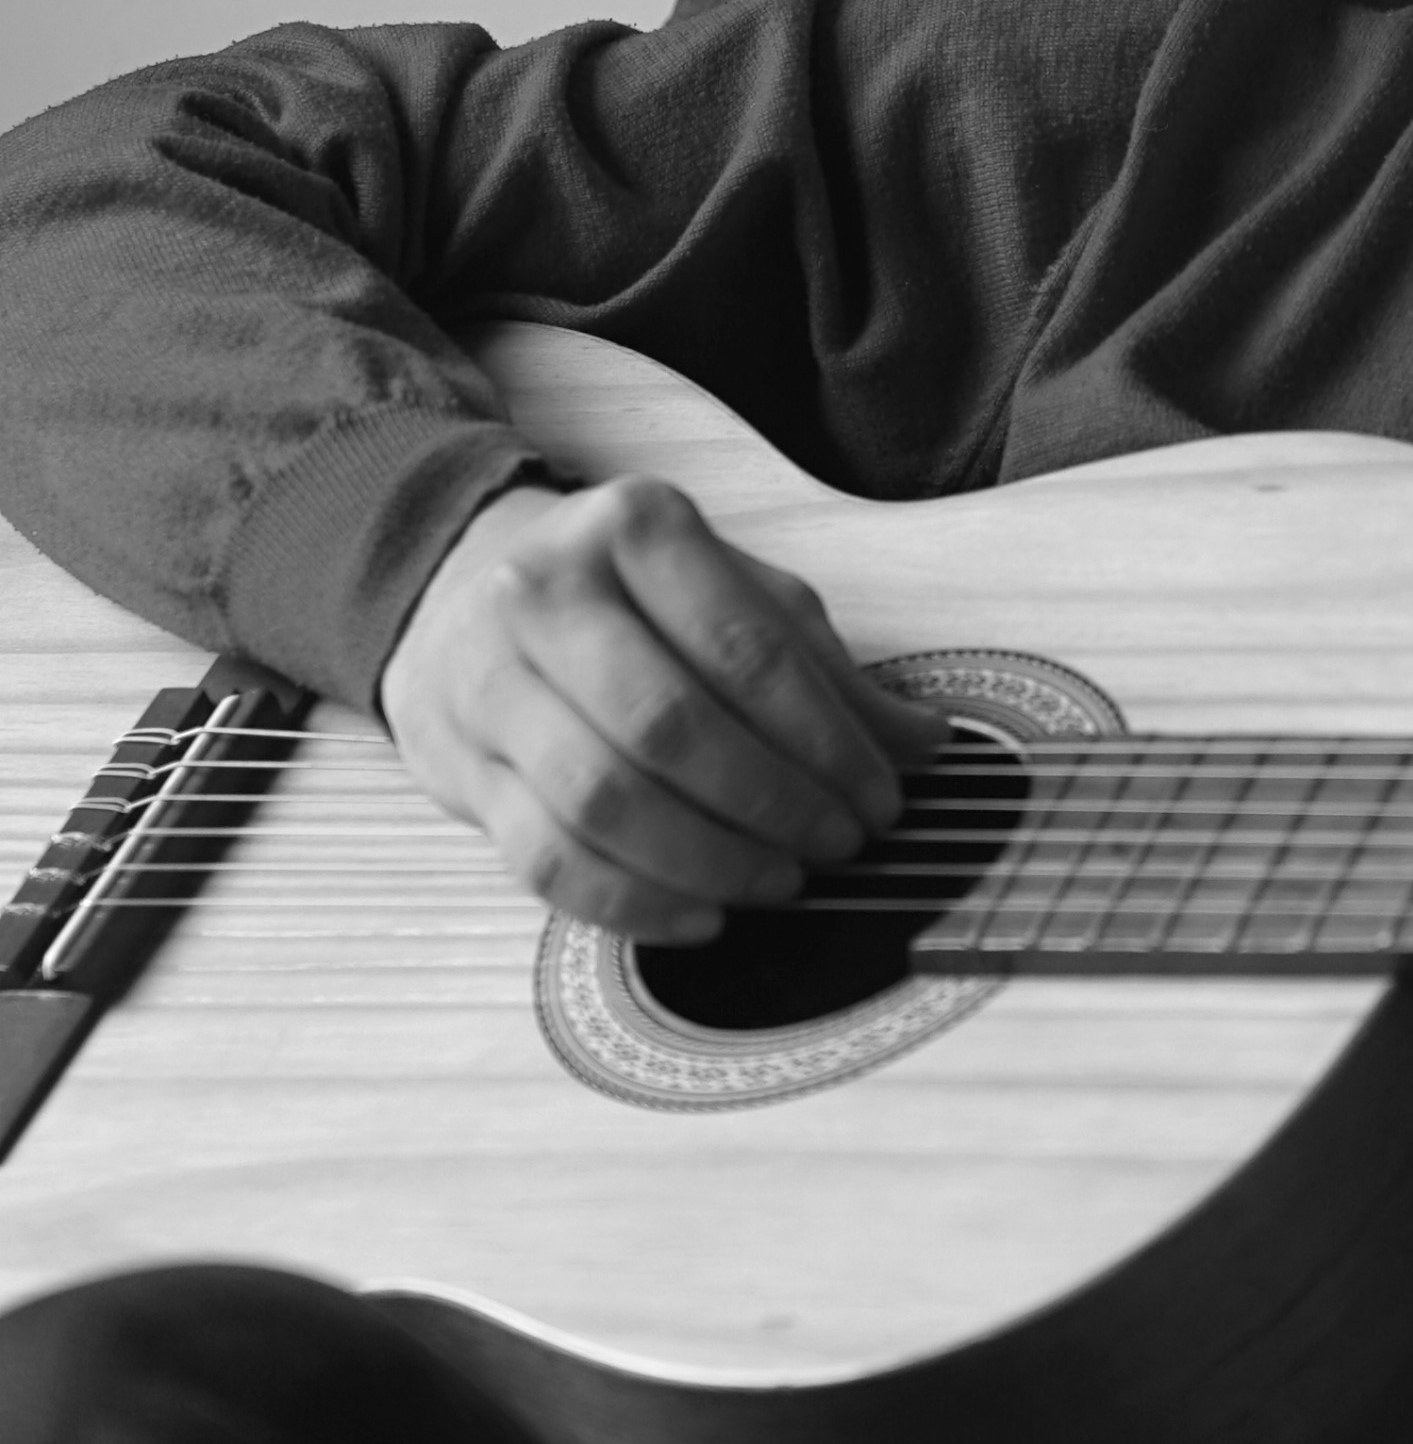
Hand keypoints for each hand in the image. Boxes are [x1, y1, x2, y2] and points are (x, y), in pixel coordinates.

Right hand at [376, 476, 942, 945]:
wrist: (463, 593)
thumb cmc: (630, 598)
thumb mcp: (735, 598)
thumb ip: (825, 671)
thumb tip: (924, 745)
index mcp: (634, 527)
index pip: (745, 649)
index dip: (825, 741)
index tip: (882, 801)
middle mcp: (545, 592)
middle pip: (669, 726)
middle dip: (771, 803)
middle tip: (835, 848)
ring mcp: (487, 679)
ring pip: (601, 800)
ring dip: (708, 861)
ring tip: (779, 882)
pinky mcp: (458, 765)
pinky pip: (545, 858)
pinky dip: (632, 903)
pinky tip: (701, 916)